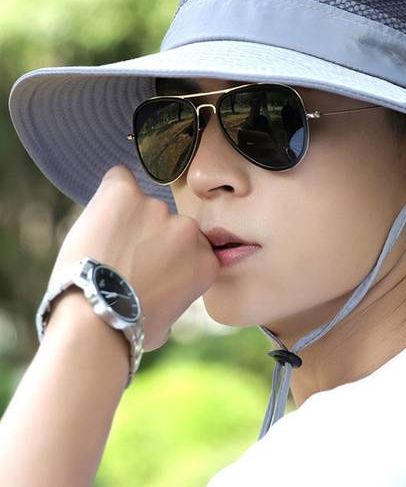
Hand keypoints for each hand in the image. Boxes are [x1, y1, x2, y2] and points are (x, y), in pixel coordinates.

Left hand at [47, 165, 219, 351]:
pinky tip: (102, 211)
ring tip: (103, 251)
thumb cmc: (127, 330)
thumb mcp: (167, 322)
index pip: (192, 245)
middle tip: (123, 263)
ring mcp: (159, 210)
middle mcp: (189, 231)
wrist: (95, 319)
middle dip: (149, 240)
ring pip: (141, 207)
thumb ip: (176, 297)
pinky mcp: (126, 195)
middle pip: (169, 226)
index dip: (169, 257)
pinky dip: (111, 192)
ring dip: (126, 223)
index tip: (151, 270)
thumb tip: (168, 300)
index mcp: (205, 261)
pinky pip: (120, 179)